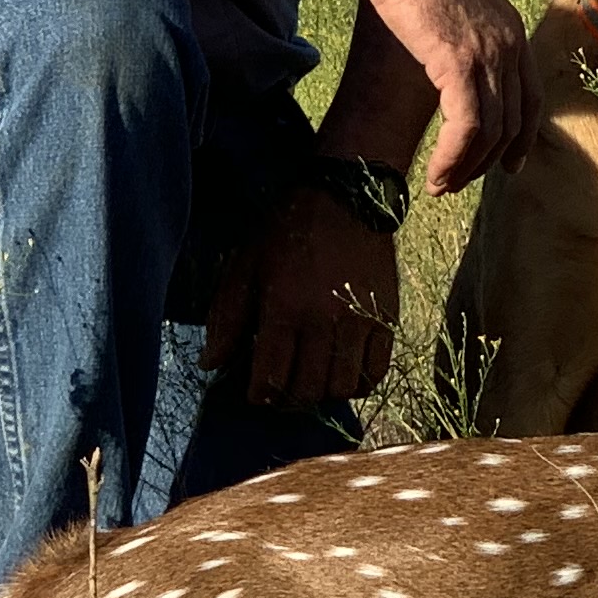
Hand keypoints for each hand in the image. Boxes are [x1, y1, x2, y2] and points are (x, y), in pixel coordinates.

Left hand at [206, 187, 403, 410]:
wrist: (346, 198)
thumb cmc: (287, 231)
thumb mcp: (245, 267)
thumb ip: (226, 318)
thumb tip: (211, 364)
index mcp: (283, 309)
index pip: (270, 379)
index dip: (259, 395)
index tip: (256, 390)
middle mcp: (323, 322)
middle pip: (306, 390)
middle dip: (288, 399)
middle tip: (281, 389)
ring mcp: (359, 322)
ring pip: (341, 388)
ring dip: (323, 394)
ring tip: (311, 381)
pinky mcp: (386, 318)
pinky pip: (376, 372)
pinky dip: (359, 384)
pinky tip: (342, 374)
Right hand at [359, 0, 531, 194]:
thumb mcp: (452, 0)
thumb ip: (462, 28)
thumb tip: (448, 48)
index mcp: (511, 29)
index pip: (531, 94)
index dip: (523, 134)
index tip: (511, 163)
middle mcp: (509, 44)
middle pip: (514, 120)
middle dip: (489, 160)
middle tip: (460, 182)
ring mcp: (488, 54)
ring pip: (492, 131)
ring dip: (466, 167)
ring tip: (442, 185)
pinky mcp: (460, 63)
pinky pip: (467, 126)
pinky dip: (453, 157)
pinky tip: (436, 173)